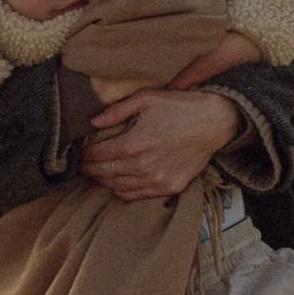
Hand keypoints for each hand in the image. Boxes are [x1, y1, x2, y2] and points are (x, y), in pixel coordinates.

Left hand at [80, 84, 241, 201]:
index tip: (78, 155)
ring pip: (118, 188)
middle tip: (80, 168)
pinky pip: (137, 196)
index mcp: (134, 143)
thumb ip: (117, 111)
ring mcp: (157, 180)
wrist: (215, 122)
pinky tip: (117, 185)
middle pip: (104, 174)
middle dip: (89, 171)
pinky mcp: (170, 187)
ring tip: (96, 176)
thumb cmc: (181, 106)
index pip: (98, 155)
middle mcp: (143, 166)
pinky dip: (123, 192)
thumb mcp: (147, 98)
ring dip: (103, 182)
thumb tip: (93, 122)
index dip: (85, 156)